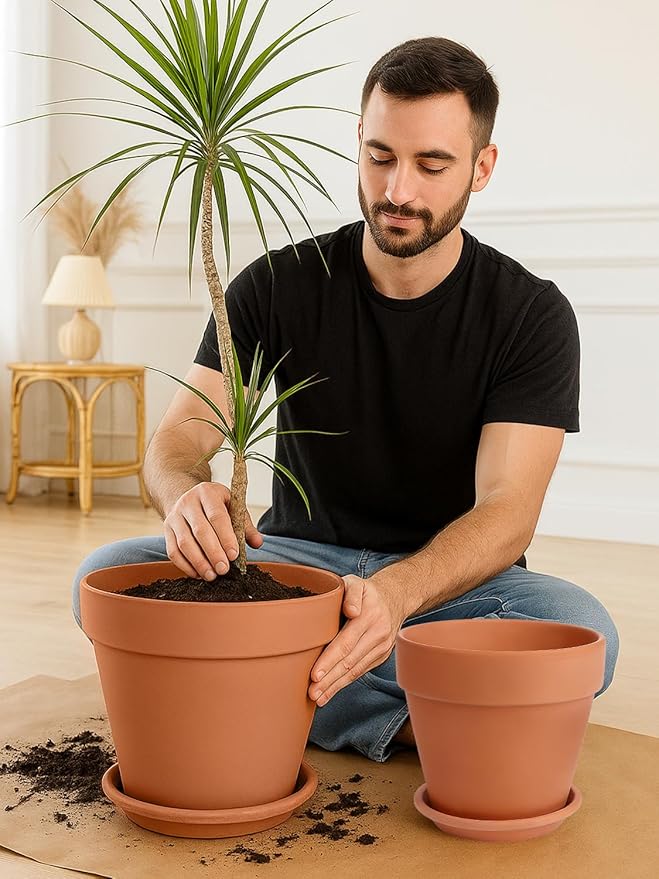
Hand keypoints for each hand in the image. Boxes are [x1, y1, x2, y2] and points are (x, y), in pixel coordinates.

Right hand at [164, 482, 262, 579]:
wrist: (189, 498)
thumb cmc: (216, 505)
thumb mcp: (233, 507)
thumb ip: (245, 525)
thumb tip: (257, 543)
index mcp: (208, 492)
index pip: (217, 516)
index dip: (226, 537)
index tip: (234, 555)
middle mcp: (188, 502)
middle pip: (200, 530)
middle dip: (213, 553)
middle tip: (224, 569)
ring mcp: (175, 516)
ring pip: (184, 543)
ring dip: (199, 562)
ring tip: (212, 575)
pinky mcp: (167, 530)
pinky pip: (173, 551)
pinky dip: (185, 565)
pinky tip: (198, 574)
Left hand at [308, 573, 407, 706]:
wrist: (394, 598)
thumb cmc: (366, 591)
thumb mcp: (356, 582)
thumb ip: (351, 592)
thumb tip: (351, 611)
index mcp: (370, 615)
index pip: (347, 641)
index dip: (330, 659)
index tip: (315, 674)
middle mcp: (378, 633)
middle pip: (350, 661)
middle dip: (330, 679)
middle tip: (312, 692)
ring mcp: (382, 647)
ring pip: (356, 670)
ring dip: (336, 686)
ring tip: (318, 697)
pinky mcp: (381, 656)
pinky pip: (361, 671)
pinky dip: (344, 682)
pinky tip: (330, 691)